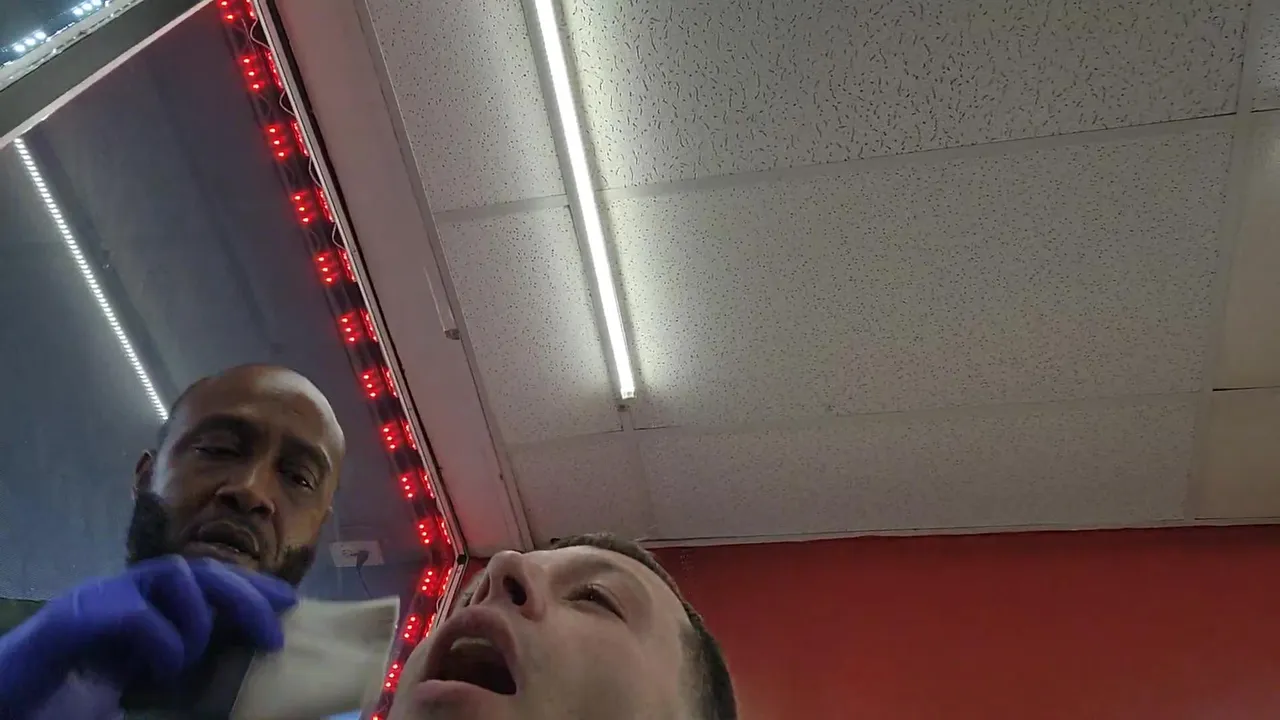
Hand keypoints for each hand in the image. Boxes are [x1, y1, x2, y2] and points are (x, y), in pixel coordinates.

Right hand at [0, 556, 296, 716]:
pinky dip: (162, 642)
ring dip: (199, 619)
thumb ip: (185, 670)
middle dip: (246, 597)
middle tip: (273, 633)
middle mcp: (124, 593)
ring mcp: (98, 600)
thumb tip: (242, 666)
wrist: (9, 708)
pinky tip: (159, 669)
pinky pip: (136, 615)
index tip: (291, 605)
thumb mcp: (144, 686)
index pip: (210, 580)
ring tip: (189, 660)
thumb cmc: (72, 701)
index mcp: (144, 606)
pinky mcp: (73, 620)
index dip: (253, 589)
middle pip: (200, 570)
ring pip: (173, 577)